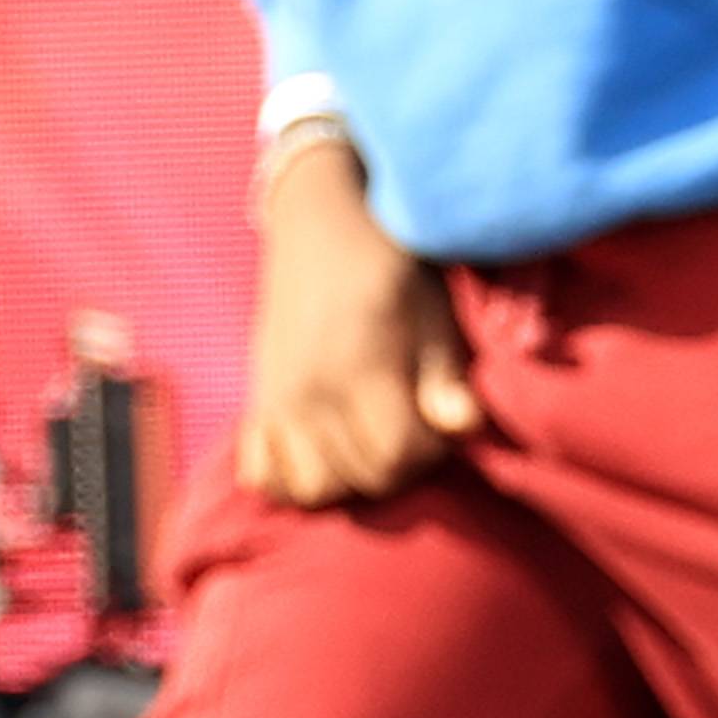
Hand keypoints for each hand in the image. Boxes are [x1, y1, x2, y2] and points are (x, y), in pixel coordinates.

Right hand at [237, 138, 477, 505]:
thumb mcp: (433, 314)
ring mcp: (274, 404)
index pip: (398, 457)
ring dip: (350, 477)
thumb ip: (445, 377)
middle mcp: (307, 396)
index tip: (444, 418)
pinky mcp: (256, 404)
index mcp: (357, 369)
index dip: (434, 450)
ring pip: (312, 489)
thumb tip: (461, 428)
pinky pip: (263, 475)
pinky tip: (321, 451)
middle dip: (400, 465)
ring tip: (371, 441)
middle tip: (412, 423)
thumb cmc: (392, 269)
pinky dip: (291, 477)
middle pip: (360, 480)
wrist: (319, 229)